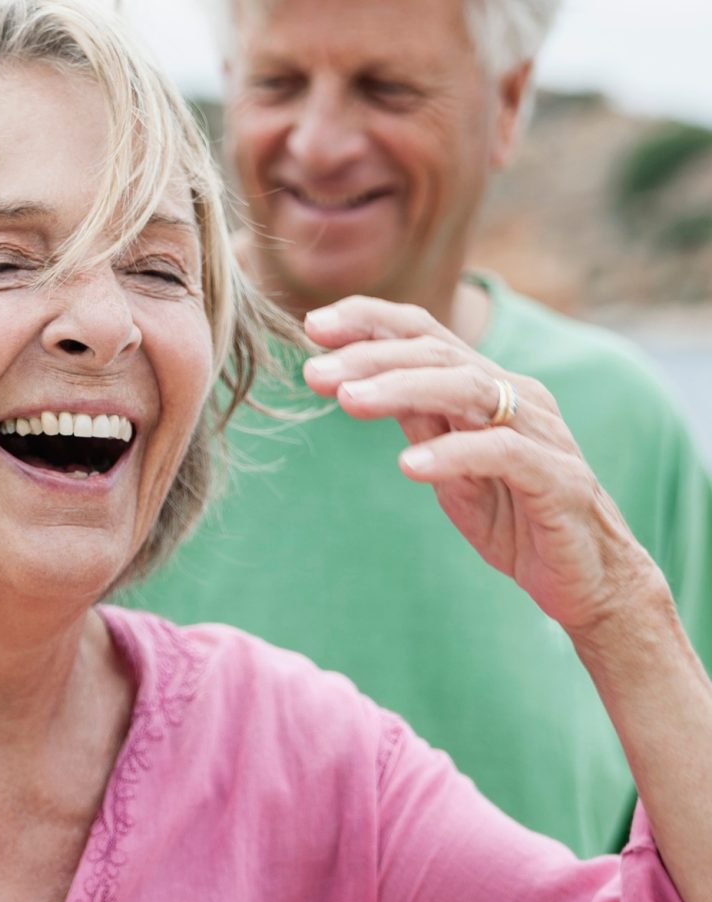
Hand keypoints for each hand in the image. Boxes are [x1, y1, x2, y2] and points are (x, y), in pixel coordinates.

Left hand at [299, 296, 665, 644]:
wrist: (589, 579)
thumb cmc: (515, 516)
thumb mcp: (450, 468)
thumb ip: (419, 424)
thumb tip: (357, 386)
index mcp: (488, 388)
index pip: (426, 335)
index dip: (370, 322)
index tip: (312, 325)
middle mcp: (516, 398)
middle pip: (438, 353)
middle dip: (371, 356)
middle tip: (314, 372)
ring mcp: (541, 434)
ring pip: (469, 389)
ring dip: (402, 390)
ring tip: (348, 402)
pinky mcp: (559, 480)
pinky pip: (504, 454)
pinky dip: (453, 454)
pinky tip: (408, 465)